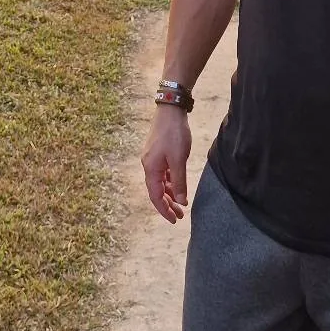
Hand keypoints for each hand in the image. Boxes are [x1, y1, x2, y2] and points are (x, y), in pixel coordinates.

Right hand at [141, 106, 191, 222]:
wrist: (170, 110)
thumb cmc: (174, 134)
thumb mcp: (179, 160)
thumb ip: (179, 182)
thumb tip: (181, 202)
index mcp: (151, 169)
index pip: (155, 196)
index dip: (164, 210)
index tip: (174, 220)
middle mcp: (148, 165)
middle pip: (156, 191)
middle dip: (168, 205)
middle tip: (180, 216)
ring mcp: (153, 159)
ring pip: (160, 183)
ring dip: (170, 194)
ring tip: (181, 204)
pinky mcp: (158, 153)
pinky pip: (163, 174)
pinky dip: (170, 182)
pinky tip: (178, 186)